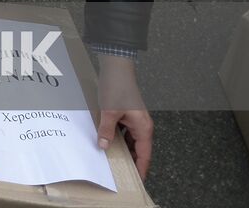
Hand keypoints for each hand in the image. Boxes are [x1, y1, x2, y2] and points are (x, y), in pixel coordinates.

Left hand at [96, 57, 152, 178]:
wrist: (116, 67)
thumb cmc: (117, 87)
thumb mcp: (109, 111)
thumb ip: (106, 130)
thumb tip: (104, 147)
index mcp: (143, 128)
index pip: (144, 155)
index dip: (140, 169)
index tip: (136, 182)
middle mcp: (142, 126)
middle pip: (138, 150)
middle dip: (130, 162)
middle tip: (120, 175)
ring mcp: (134, 120)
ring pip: (130, 141)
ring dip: (122, 150)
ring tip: (112, 163)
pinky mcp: (126, 115)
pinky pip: (124, 132)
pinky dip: (117, 139)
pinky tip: (107, 143)